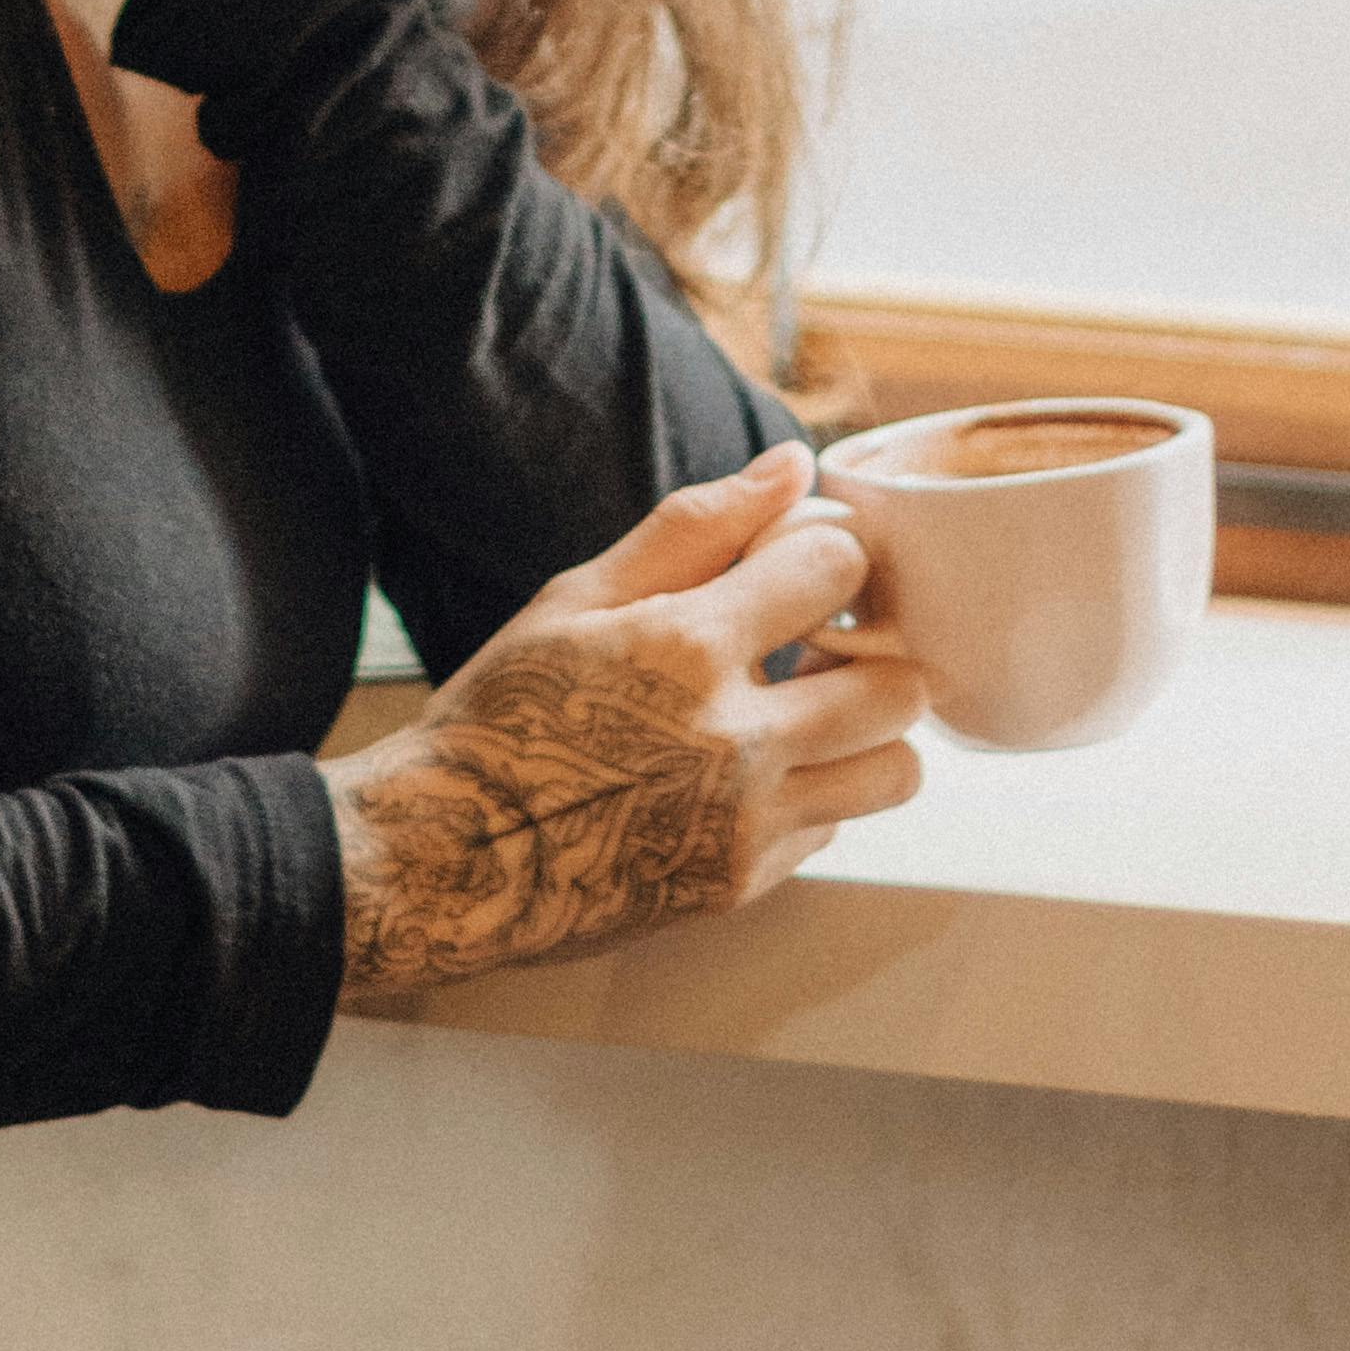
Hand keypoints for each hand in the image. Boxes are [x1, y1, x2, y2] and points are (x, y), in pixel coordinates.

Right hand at [322, 445, 922, 999]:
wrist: (450, 859)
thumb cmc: (505, 714)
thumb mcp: (578, 597)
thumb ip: (696, 527)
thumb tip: (793, 466)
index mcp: (688, 648)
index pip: (838, 566)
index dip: (824, 554)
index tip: (792, 569)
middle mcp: (736, 742)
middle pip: (900, 684)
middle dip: (870, 652)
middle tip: (814, 648)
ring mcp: (746, 824)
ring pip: (894, 770)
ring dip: (864, 735)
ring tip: (800, 716)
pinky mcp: (743, 885)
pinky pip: (833, 828)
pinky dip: (811, 795)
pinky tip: (746, 776)